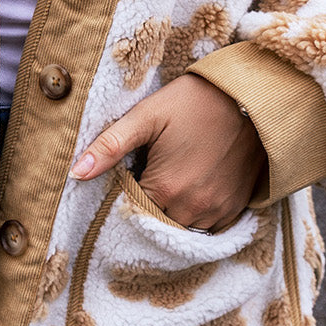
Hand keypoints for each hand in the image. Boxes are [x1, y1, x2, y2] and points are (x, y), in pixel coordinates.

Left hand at [70, 74, 265, 232]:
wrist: (250, 97)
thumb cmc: (194, 102)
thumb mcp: (147, 116)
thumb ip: (109, 146)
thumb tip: (75, 174)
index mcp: (165, 188)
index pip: (131, 212)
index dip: (124, 198)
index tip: (128, 179)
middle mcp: (192, 207)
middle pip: (156, 223)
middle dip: (147, 208)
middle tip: (148, 180)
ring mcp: (217, 210)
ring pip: (182, 228)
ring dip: (171, 214)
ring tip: (170, 185)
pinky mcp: (235, 207)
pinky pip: (207, 227)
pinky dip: (195, 216)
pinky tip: (191, 192)